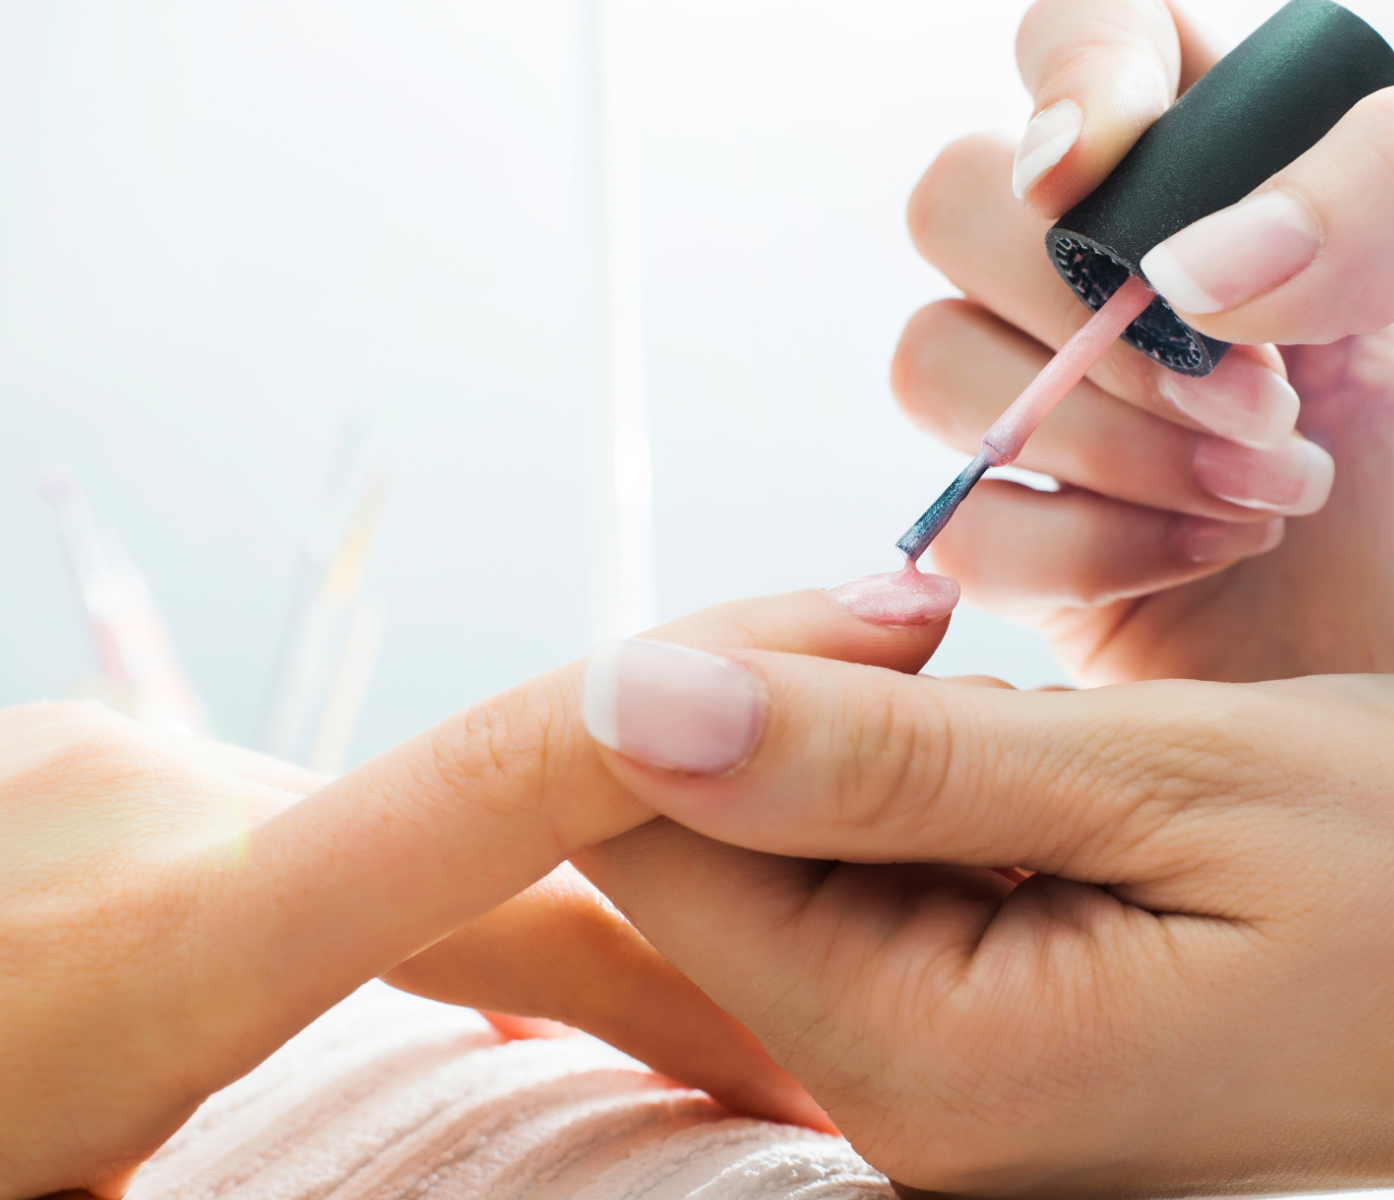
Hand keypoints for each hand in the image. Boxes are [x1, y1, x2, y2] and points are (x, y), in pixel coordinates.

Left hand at [0, 588, 948, 1199]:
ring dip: (542, 920)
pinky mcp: (91, 777)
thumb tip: (433, 1166)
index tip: (874, 660)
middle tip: (833, 1015)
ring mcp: (114, 770)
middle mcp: (151, 808)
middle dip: (686, 922)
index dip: (695, 719)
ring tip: (671, 1021)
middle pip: (499, 840)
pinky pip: (313, 832)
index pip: (487, 797)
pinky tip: (449, 963)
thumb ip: (229, 1191)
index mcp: (143, 956)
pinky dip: (422, 899)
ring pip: (405, 835)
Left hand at [574, 646, 1393, 1197]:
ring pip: (804, 851)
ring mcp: (961, 1081)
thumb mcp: (1179, 779)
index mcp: (933, 1052)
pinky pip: (898, 881)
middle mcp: (914, 1100)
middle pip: (709, 851)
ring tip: (1089, 734)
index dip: (722, 674)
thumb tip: (629, 701)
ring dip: (907, 743)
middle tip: (996, 647)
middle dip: (821, 703)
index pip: (647, 840)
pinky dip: (961, 791)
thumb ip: (886, 758)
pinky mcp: (1011, 1038)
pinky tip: (1083, 776)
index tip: (898, 603)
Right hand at [896, 0, 1393, 785]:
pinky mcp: (1053, 564)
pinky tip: (1209, 561)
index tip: (1098, 173)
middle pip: (959, 200)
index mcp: (1258, 170)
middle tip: (1264, 402)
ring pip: (934, 361)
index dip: (1070, 78)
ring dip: (1093, 432)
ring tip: (1272, 502)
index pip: (1091, 40)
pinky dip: (1072, 545)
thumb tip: (1185, 264)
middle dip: (1086, 305)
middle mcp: (1143, 285)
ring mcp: (1082, 426)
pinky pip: (957, 524)